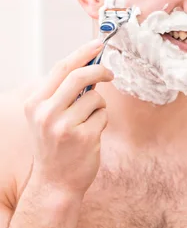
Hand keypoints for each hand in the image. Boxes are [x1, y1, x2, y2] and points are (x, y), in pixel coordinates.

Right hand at [24, 40, 112, 198]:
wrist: (55, 183)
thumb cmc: (55, 146)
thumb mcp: (47, 117)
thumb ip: (63, 93)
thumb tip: (90, 66)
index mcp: (35, 104)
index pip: (60, 68)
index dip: (82, 53)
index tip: (98, 44)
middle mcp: (46, 113)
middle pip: (79, 76)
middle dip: (100, 70)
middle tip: (110, 73)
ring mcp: (65, 126)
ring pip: (96, 98)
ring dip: (99, 106)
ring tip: (88, 122)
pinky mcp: (84, 138)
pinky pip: (103, 116)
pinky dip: (101, 122)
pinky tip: (90, 135)